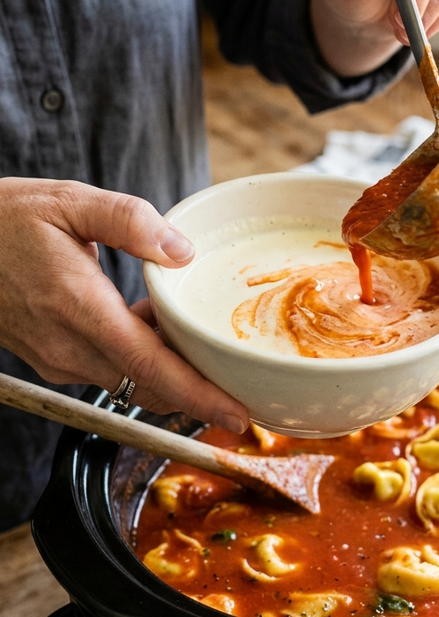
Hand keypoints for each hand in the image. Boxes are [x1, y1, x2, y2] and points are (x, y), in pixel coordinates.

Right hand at [0, 178, 248, 432]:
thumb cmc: (5, 220)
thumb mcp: (70, 202)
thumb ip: (130, 221)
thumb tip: (181, 251)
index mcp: (79, 308)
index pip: (150, 366)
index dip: (198, 395)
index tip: (236, 414)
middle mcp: (69, 346)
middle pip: (150, 383)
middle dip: (197, 385)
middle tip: (237, 369)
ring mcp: (59, 358)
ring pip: (131, 379)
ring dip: (168, 366)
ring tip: (193, 331)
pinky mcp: (53, 358)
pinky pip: (110, 368)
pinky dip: (140, 356)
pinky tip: (146, 320)